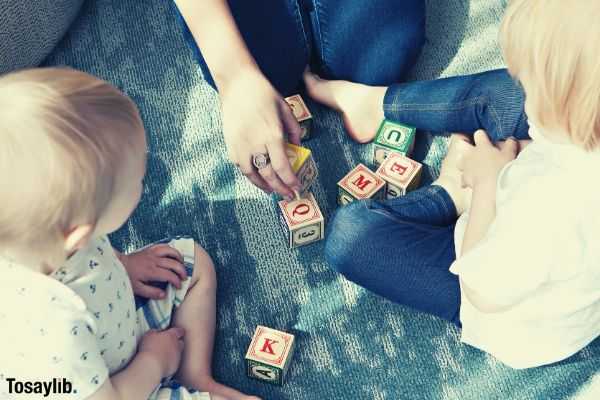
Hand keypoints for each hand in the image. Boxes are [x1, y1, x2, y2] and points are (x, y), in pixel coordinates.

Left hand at [119, 244, 187, 298]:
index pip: (169, 275)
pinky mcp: (150, 249)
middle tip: (184, 278)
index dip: (177, 281)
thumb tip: (164, 295)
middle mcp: (154, 261)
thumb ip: (151, 293)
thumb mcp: (137, 289)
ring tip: (182, 265)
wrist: (118, 264)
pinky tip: (174, 255)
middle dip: (182, 271)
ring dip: (179, 258)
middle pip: (174, 264)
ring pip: (171, 252)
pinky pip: (164, 246)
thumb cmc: (128, 277)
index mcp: (151, 272)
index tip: (178, 286)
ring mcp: (152, 253)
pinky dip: (171, 249)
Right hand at [138, 327, 184, 377]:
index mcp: (172, 335)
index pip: (179, 331)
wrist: (152, 365)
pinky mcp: (175, 366)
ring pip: (178, 353)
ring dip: (172, 353)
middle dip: (176, 343)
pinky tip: (162, 363)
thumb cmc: (149, 348)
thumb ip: (155, 332)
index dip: (177, 332)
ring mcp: (177, 356)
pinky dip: (170, 362)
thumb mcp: (149, 335)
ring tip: (162, 355)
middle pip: (180, 342)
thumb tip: (155, 332)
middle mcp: (177, 345)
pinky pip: (174, 362)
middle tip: (167, 344)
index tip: (173, 332)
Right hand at [220, 68, 301, 198]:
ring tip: (272, 190)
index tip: (296, 188)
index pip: (283, 167)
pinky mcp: (230, 144)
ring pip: (252, 175)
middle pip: (269, 175)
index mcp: (273, 135)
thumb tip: (298, 147)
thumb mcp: (285, 109)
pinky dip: (250, 175)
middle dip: (280, 188)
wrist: (237, 83)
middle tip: (288, 195)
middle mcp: (256, 144)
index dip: (290, 181)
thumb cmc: (264, 93)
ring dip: (264, 186)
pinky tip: (257, 177)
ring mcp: (241, 146)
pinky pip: (241, 166)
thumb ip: (294, 130)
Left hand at [461, 130, 517, 187]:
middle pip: (461, 144)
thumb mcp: (509, 154)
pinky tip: (468, 181)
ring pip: (459, 159)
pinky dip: (465, 178)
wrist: (491, 186)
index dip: (481, 134)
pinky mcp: (465, 178)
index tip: (483, 136)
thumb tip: (511, 139)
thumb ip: (510, 145)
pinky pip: (462, 177)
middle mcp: (471, 154)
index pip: (479, 134)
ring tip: (467, 162)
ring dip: (462, 160)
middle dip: (464, 143)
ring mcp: (466, 166)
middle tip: (468, 144)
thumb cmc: (501, 168)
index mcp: (482, 146)